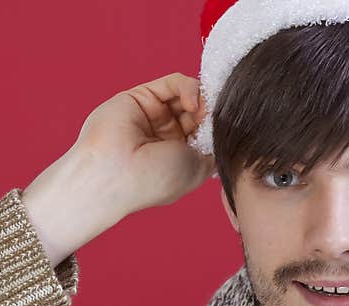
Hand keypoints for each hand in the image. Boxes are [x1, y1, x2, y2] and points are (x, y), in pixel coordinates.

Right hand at [22, 72, 213, 266]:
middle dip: (212, 113)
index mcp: (179, 159)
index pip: (206, 134)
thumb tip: (223, 127)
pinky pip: (174, 83)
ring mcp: (154, 116)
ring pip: (189, 96)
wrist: (116, 173)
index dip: (219, 128)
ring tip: (203, 111)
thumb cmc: (155, 180)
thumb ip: (213, 146)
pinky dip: (189, 88)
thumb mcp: (199, 169)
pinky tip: (192, 102)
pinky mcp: (143, 96)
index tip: (233, 128)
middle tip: (220, 117)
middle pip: (200, 113)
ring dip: (203, 100)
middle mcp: (167, 137)